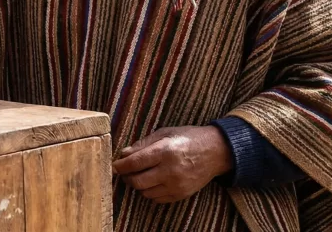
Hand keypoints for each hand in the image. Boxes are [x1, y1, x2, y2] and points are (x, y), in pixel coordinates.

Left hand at [112, 126, 232, 203]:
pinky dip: (150, 192)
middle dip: (127, 177)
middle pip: (137, 181)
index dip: (120, 165)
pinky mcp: (181, 194)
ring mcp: (177, 184)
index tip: (115, 165)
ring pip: (145, 192)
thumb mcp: (165, 133)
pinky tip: (153, 181)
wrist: (216, 151)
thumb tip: (124, 154)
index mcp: (165, 151)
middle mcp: (170, 170)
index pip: (134, 163)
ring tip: (141, 174)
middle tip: (126, 171)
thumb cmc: (188, 138)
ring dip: (138, 184)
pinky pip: (157, 198)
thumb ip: (143, 144)